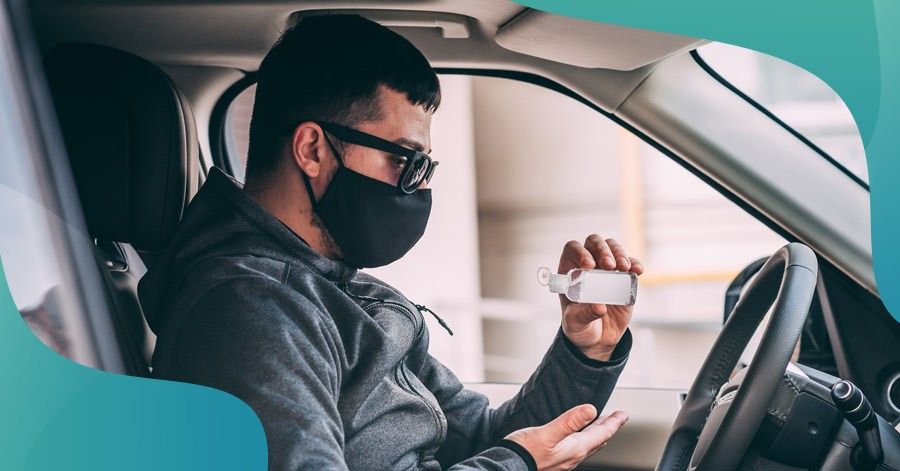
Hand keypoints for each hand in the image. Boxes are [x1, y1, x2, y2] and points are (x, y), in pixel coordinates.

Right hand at [506, 404, 628, 470]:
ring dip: (597, 433)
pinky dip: (584, 438)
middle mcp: (573, 456)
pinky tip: (577, 436)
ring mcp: (564, 460)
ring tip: (601, 424)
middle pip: (597, 440)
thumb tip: (591, 410)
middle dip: (608, 428)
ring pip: (588, 445)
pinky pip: (577, 448)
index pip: (602, 434)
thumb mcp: (547, 433)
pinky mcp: (556, 461)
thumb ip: (569, 422)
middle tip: (617, 418)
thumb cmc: (525, 451)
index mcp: (575, 448)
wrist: (508, 466)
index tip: (623, 414)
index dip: (614, 423)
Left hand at [558, 235, 643, 360]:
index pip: (572, 249)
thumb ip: (584, 315)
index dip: (580, 252)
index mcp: (570, 271)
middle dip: (602, 250)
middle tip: (609, 266)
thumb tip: (600, 307)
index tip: (589, 265)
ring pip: (612, 247)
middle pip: (594, 243)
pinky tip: (637, 270)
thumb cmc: (580, 326)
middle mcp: (588, 265)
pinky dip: (635, 263)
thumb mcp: (576, 323)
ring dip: (619, 253)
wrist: (597, 337)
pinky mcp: (624, 277)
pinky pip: (630, 263)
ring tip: (623, 268)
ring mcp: (607, 269)